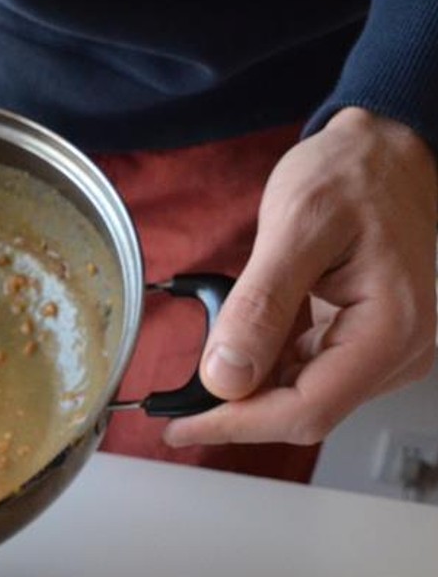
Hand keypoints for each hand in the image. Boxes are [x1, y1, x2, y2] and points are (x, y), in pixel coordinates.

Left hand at [165, 108, 436, 448]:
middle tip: (178, 400)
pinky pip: (306, 375)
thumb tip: (226, 377)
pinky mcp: (365, 345)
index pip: (307, 410)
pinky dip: (265, 368)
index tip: (180, 425)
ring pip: (300, 399)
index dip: (237, 425)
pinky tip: (243, 344)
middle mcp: (399, 349)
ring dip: (248, 388)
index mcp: (391, 327)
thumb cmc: (353, 174)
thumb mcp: (296, 227)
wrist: (383, 151)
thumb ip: (260, 306)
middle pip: (303, 412)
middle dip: (237, 410)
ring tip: (215, 350)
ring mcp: (385, 351)